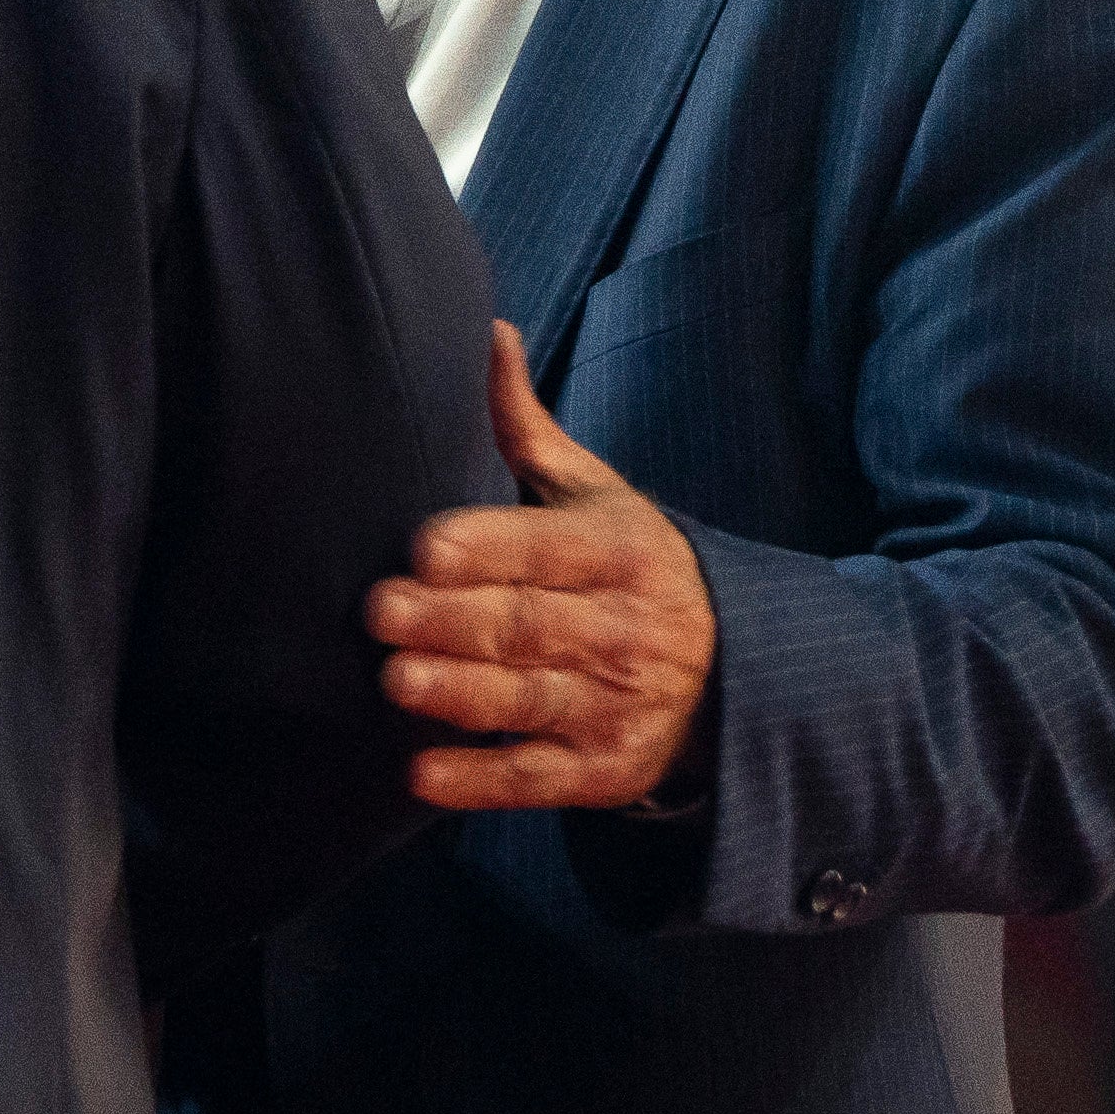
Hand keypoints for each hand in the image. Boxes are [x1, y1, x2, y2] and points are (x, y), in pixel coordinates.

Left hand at [375, 330, 717, 812]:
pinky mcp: (602, 770)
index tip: (425, 544)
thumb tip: (487, 334)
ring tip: (396, 680)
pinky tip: (422, 774)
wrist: (735, 673)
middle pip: (530, 626)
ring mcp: (615, 705)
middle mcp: (624, 630)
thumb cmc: (629, 570)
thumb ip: (528, 430)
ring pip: (530, 699)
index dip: (490, 547)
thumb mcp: (597, 495)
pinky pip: (536, 779)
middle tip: (380, 610)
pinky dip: (480, 780)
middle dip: (454, 620)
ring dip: (461, 694)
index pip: (550, 548)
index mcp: (620, 552)